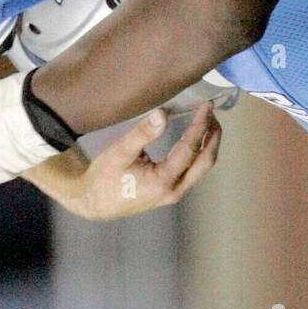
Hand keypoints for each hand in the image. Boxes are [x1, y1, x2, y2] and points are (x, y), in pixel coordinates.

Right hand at [67, 103, 220, 220]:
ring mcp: (174, 194)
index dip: (200, 125)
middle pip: (206, 162)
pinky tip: (195, 137)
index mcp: (162, 181)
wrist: (94, 203)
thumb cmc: (104, 176)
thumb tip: (163, 113)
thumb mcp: (119, 151)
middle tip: (211, 111)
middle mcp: (173, 190)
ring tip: (207, 120)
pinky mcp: (170, 192)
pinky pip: (193, 171)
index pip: (190, 149)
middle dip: (213, 135)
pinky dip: (199, 152)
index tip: (206, 105)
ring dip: (208, 143)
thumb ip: (142, 133)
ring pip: (202, 168)